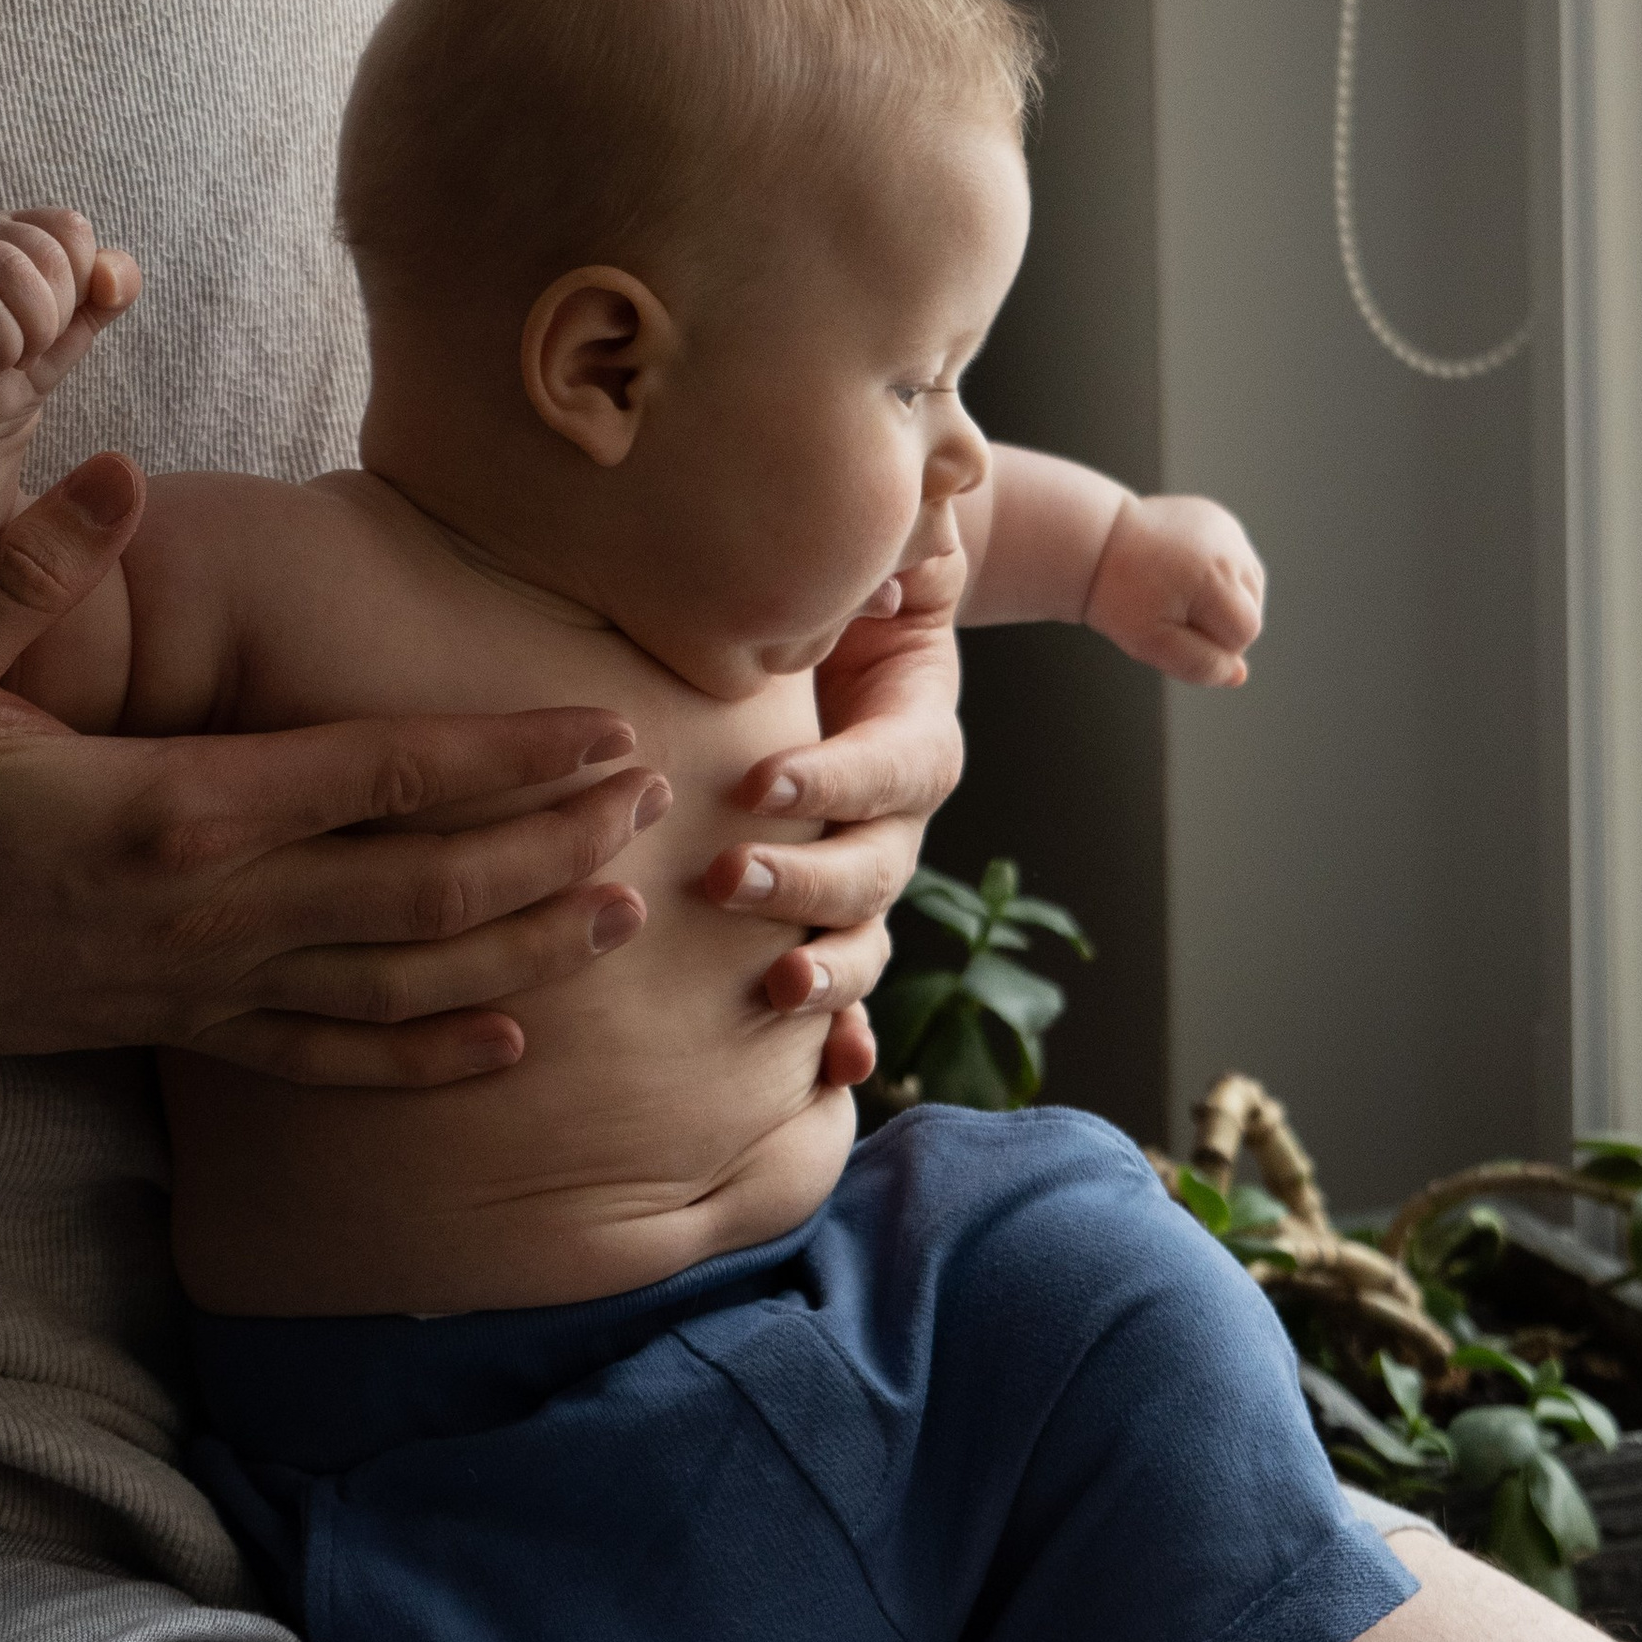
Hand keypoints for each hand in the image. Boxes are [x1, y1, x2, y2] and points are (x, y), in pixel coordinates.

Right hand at [0, 206, 138, 438]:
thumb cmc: (19, 361)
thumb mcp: (79, 326)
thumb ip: (110, 292)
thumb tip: (111, 275)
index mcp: (20, 228)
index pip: (72, 229)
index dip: (81, 286)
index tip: (54, 320)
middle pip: (48, 254)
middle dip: (56, 318)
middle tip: (31, 346)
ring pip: (13, 274)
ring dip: (31, 333)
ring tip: (13, 355)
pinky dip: (1, 348)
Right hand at [0, 451, 667, 1085]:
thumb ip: (28, 570)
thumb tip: (118, 471)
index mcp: (171, 812)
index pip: (381, 778)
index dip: (505, 756)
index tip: (604, 730)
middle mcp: (209, 912)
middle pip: (424, 886)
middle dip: (551, 845)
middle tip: (655, 802)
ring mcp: (197, 985)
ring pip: (397, 980)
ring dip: (519, 948)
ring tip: (623, 916)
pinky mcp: (172, 1030)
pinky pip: (324, 1059)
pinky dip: (422, 1056)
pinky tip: (505, 1044)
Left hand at [710, 597, 964, 1086]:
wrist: (848, 637)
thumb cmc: (839, 599)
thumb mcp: (869, 569)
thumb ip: (882, 573)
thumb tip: (877, 584)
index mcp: (917, 730)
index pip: (890, 764)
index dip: (834, 779)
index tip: (759, 783)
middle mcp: (900, 816)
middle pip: (877, 867)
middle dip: (805, 882)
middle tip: (724, 878)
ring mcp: (870, 871)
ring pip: (868, 937)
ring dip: (829, 971)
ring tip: (777, 987)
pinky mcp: (834, 911)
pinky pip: (851, 985)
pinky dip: (847, 1034)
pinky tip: (835, 1073)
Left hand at [1083, 492, 1264, 686]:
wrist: (1094, 542)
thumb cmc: (1118, 592)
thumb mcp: (1151, 642)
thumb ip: (1198, 664)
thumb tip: (1238, 675)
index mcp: (1217, 577)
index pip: (1244, 633)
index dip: (1211, 643)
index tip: (1173, 628)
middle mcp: (1230, 547)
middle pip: (1252, 610)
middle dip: (1219, 622)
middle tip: (1171, 611)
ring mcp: (1227, 529)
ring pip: (1249, 587)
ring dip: (1223, 600)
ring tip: (1179, 592)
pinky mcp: (1219, 519)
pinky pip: (1236, 561)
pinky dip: (1218, 574)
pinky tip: (1185, 573)